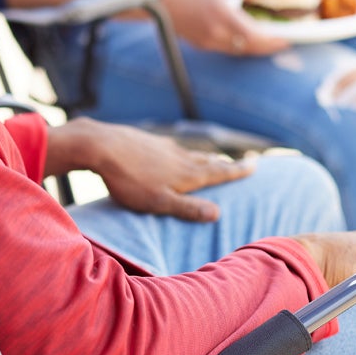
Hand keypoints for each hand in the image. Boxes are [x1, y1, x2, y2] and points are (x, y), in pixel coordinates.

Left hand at [48, 120, 253, 221]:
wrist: (100, 146)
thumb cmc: (129, 180)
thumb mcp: (159, 202)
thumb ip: (188, 208)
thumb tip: (218, 214)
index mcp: (187, 173)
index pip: (219, 171)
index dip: (238, 171)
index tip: (255, 165)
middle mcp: (180, 156)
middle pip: (208, 160)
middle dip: (225, 164)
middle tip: (241, 164)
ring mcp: (163, 146)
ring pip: (190, 153)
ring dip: (204, 158)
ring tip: (211, 160)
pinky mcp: (146, 141)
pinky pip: (171, 149)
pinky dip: (181, 153)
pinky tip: (173, 153)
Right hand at [161, 0, 289, 56]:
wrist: (159, 0)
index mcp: (221, 14)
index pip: (253, 35)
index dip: (272, 41)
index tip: (287, 39)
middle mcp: (215, 32)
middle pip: (249, 48)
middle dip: (268, 48)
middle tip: (284, 43)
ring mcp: (208, 41)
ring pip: (238, 51)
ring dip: (256, 49)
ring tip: (272, 42)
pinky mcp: (202, 45)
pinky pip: (227, 50)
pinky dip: (241, 47)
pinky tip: (250, 40)